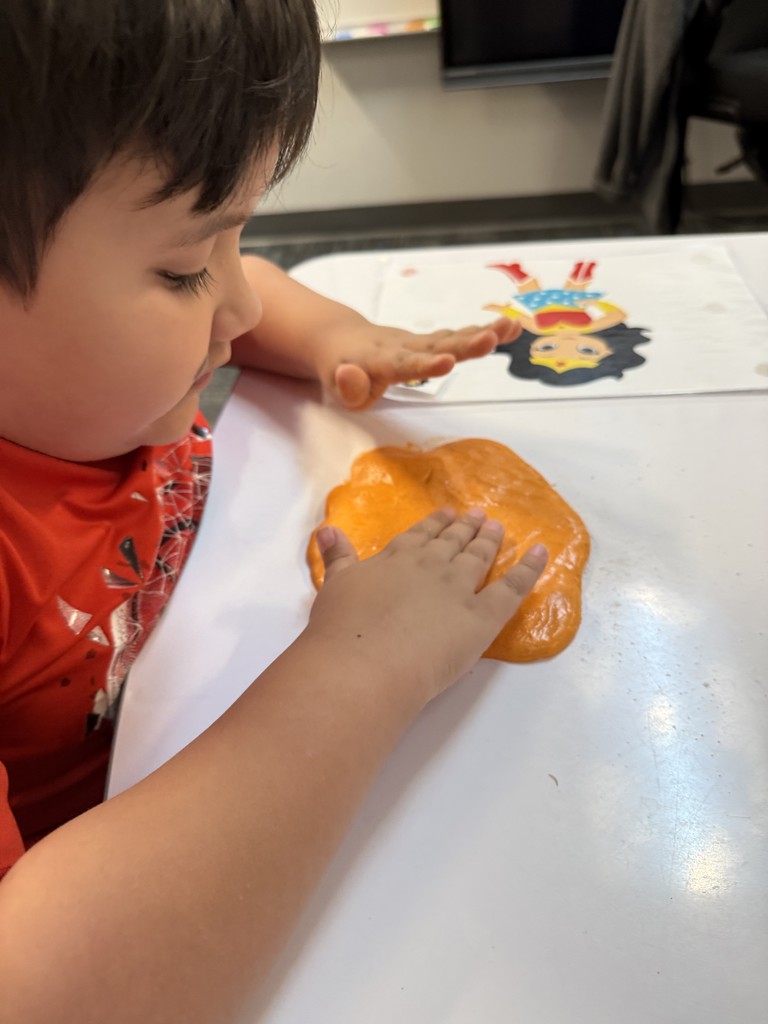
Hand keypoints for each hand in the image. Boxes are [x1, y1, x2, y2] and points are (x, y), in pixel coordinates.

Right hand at [307, 508, 547, 703]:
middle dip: (467, 528)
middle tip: (480, 516)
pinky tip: (542, 553)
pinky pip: (513, 588)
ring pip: (480, 557)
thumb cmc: (343, 630)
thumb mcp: (335, 585)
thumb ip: (338, 558)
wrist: (367, 662)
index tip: (447, 513)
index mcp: (397, 557)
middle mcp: (431, 565)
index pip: (421, 534)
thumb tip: (328, 531)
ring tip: (499, 528)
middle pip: (454, 542)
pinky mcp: (484, 616)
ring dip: (491, 541)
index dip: (436, 524)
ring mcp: (460, 588)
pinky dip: (530, 569)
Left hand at [326, 319, 521, 409]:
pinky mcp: (428, 342)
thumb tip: (349, 374)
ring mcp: (417, 342)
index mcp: (380, 361)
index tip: (446, 363)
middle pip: (437, 346)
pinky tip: (509, 328)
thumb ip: (347, 388)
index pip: (403, 365)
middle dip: (464, 345)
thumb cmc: (340, 372)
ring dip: (481, 333)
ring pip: (451, 338)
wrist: (342, 339)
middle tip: (491, 339)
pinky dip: (480, 332)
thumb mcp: (336, 391)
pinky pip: (455, 338)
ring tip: (510, 328)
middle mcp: (403, 346)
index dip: (424, 365)